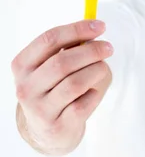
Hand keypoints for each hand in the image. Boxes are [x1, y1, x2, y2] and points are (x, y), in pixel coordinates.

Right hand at [12, 20, 113, 154]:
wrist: (47, 131)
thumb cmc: (54, 89)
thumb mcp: (52, 67)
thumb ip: (68, 48)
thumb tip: (94, 29)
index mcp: (22, 66)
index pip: (49, 40)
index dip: (77, 29)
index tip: (100, 26)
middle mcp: (26, 87)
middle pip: (63, 62)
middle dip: (92, 51)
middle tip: (109, 48)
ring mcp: (40, 109)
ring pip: (75, 83)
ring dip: (96, 71)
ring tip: (103, 68)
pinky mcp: (58, 126)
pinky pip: (84, 104)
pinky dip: (94, 93)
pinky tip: (93, 91)